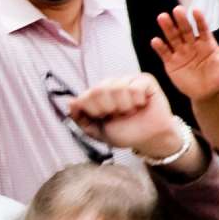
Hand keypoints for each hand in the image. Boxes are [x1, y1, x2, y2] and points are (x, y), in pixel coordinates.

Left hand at [66, 74, 182, 158]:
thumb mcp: (97, 130)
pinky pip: (134, 87)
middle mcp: (111, 84)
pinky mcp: (145, 81)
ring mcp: (128, 80)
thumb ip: (81, 118)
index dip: (94, 111)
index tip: (104, 118)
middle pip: (99, 90)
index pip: (85, 96)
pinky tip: (141, 105)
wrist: (149, 139)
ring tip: (131, 111)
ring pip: (118, 88)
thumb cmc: (125, 133)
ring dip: (125, 106)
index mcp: (97, 94)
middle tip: (119, 115)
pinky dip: (137, 101)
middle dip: (109, 109)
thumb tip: (70, 102)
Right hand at [150, 7, 218, 101]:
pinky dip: (160, 47)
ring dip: (168, 28)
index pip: (202, 28)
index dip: (199, 20)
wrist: (209, 95)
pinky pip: (165, 53)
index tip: (196, 10)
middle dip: (181, 20)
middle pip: (186, 30)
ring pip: (173, 38)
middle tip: (177, 9)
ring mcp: (181, 53)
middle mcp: (192, 45)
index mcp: (207, 43)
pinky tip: (155, 40)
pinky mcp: (171, 63)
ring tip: (162, 17)